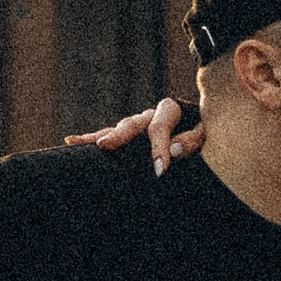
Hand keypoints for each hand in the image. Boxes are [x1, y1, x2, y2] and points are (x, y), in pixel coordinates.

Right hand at [67, 98, 204, 173]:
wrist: (204, 125)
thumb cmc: (208, 132)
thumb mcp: (209, 134)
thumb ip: (194, 139)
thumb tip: (173, 150)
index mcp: (171, 110)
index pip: (160, 127)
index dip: (159, 148)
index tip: (160, 169)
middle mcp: (151, 113)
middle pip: (132, 123)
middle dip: (119, 135)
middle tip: (105, 145)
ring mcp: (139, 122)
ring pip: (118, 128)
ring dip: (100, 136)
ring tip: (80, 142)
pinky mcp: (131, 133)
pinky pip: (110, 134)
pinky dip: (91, 137)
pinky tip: (70, 140)